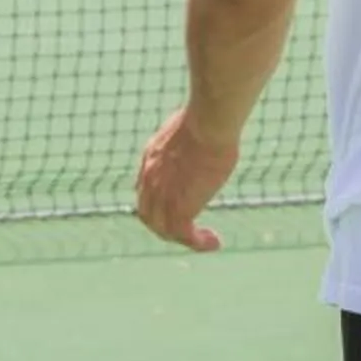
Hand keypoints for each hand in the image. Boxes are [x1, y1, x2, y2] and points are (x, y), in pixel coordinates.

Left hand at [135, 108, 239, 252]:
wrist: (208, 124)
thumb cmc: (210, 116)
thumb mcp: (195, 122)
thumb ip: (195, 131)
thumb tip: (210, 122)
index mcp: (152, 156)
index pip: (145, 188)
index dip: (157, 203)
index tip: (178, 206)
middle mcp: (150, 178)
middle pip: (148, 213)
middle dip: (165, 226)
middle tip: (188, 231)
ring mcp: (162, 195)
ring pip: (164, 229)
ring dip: (183, 238)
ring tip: (207, 240)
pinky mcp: (180, 208)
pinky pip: (184, 236)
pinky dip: (198, 243)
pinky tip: (215, 243)